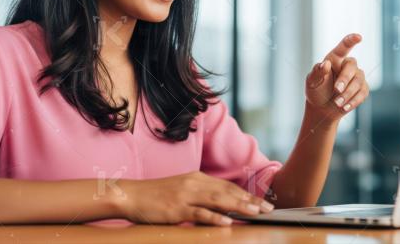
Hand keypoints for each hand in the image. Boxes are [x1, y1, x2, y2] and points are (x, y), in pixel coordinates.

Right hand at [119, 171, 273, 225]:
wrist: (132, 195)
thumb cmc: (157, 195)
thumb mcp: (182, 190)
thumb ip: (201, 195)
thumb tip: (222, 205)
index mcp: (197, 178)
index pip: (228, 187)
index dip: (247, 194)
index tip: (263, 202)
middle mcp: (194, 184)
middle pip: (228, 192)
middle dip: (250, 200)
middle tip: (267, 209)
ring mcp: (186, 195)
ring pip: (218, 200)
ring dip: (239, 206)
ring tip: (255, 212)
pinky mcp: (177, 208)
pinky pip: (199, 213)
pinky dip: (215, 217)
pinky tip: (228, 221)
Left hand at [304, 33, 369, 120]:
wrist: (322, 108)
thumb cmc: (316, 91)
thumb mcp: (312, 82)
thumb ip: (317, 72)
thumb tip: (325, 64)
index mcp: (335, 59)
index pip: (344, 47)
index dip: (351, 40)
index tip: (358, 37)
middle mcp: (347, 65)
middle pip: (352, 67)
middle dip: (345, 79)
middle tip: (336, 90)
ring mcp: (357, 77)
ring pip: (359, 81)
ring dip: (348, 93)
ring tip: (337, 103)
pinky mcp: (362, 89)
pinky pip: (363, 93)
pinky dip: (353, 101)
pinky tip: (344, 107)